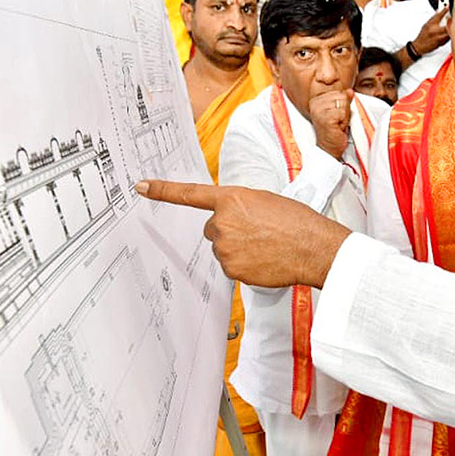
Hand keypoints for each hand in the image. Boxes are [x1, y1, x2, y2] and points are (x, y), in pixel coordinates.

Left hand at [134, 181, 349, 287]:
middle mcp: (222, 222)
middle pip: (212, 228)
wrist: (313, 247)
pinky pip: (231, 266)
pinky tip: (264, 259)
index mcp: (232, 198)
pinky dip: (245, 264)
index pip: (190, 193)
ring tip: (266, 245)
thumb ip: (241, 207)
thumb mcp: (266, 201)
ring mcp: (225, 247)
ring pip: (222, 248)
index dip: (163, 190)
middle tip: (257, 232)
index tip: (142, 187)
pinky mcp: (231, 268)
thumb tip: (233, 221)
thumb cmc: (297, 222)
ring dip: (238, 248)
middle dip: (229, 230)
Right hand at [310, 88, 352, 158]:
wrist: (329, 149)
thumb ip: (343, 100)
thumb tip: (349, 91)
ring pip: (344, 103)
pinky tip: (338, 127)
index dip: (342, 105)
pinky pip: (343, 113)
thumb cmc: (333, 131)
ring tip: (338, 124)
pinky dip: (344, 121)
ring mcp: (319, 111)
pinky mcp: (325, 118)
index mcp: (316, 100)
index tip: (336, 116)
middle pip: (342, 96)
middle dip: (344, 110)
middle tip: (338, 121)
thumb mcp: (339, 112)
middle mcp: (315, 103)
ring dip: (345, 116)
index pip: (339, 92)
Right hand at [412, 6, 449, 54]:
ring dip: (451, 28)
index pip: (438, 15)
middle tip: (452, 17)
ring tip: (450, 25)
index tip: (448, 6)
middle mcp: (434, 31)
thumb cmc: (422, 36)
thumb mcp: (426, 24)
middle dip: (451, 21)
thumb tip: (439, 11)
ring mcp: (438, 38)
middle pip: (447, 25)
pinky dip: (449, 34)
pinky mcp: (441, 43)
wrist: (419, 46)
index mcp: (430, 25)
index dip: (444, 9)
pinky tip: (448, 32)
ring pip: (449, 32)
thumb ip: (433, 18)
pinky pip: (448, 38)